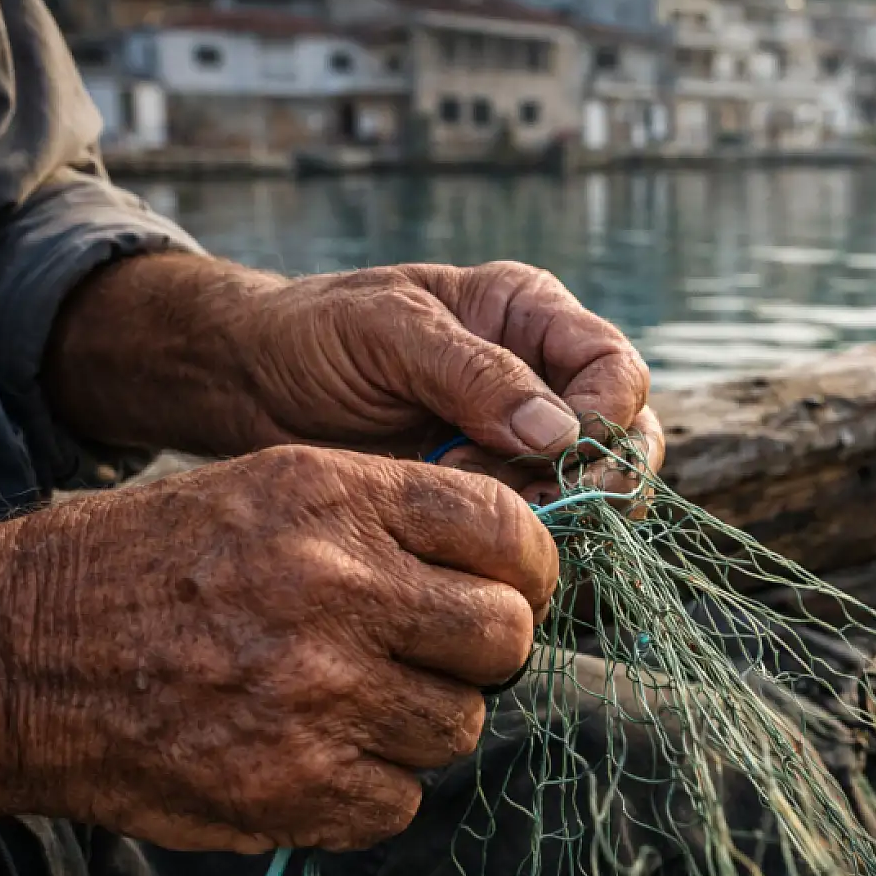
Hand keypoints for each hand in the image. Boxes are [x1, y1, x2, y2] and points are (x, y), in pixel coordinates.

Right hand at [0, 446, 556, 852]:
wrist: (18, 653)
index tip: (512, 590)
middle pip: (504, 637)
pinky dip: (371, 790)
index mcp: (337, 499)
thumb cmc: (153, 564)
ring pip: (461, 725)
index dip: (528, 569)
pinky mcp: (294, 784)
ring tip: (354, 705)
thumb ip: (389, 518)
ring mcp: (319, 692)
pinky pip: (401, 800)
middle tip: (440, 657)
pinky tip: (315, 757)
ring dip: (423, 723)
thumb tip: (506, 567)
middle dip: (487, 652)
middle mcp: (339, 588)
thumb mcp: (269, 489)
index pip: (508, 529)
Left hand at [47, 258, 664, 505]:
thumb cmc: (312, 336)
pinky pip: (543, 534)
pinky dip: (522, 552)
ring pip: (594, 497)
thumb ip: (472, 373)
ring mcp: (522, 448)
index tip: (541, 451)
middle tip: (523, 510)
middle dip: (591, 483)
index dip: (601, 418)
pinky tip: (469, 556)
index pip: (616, 371)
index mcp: (531, 319)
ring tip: (478, 526)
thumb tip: (558, 433)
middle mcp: (544, 383)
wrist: (247, 386)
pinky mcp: (492, 502)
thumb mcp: (385, 332)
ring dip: (555, 523)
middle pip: (628, 442)